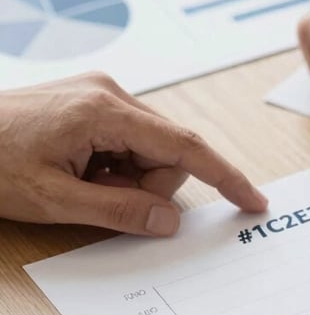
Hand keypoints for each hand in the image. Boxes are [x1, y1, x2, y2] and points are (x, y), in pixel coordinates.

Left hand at [0, 72, 266, 234]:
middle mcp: (111, 92)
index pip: (185, 147)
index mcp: (105, 111)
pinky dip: (115, 165)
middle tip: (102, 200)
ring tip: (81, 183)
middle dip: (149, 185)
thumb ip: (119, 211)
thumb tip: (170, 221)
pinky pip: (129, 141)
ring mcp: (101, 94)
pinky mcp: (92, 101)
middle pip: (168, 152)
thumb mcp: (53, 200)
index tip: (252, 200)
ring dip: (129, 177)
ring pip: (150, 149)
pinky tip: (79, 169)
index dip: (225, 177)